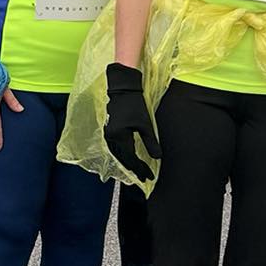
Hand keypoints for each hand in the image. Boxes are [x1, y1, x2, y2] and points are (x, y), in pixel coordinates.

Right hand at [103, 63, 159, 181]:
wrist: (122, 89)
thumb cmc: (135, 105)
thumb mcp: (146, 125)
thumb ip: (151, 143)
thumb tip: (157, 158)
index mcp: (120, 137)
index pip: (131, 159)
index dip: (141, 169)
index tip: (149, 176)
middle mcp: (111, 138)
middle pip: (123, 159)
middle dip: (134, 169)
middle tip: (143, 176)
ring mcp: (108, 135)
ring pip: (117, 155)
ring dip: (126, 164)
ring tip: (135, 170)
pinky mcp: (108, 131)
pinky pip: (114, 149)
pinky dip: (121, 156)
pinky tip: (126, 158)